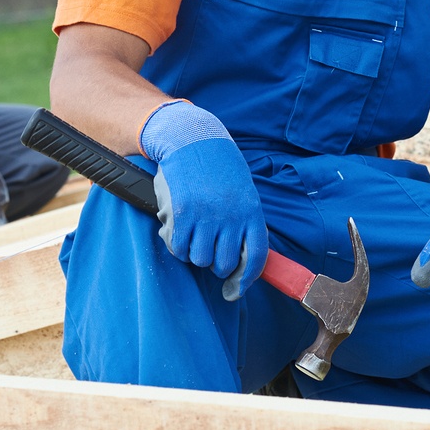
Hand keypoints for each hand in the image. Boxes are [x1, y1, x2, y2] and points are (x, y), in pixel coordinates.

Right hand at [141, 100, 267, 300]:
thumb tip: (240, 263)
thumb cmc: (217, 168)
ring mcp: (206, 215)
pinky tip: (175, 229)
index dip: (244, 280)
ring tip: (190, 232)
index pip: (255, 258)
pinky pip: (178, 248)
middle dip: (213, 263)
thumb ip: (242, 223)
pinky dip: (175, 245)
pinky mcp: (182, 213)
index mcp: (251, 212)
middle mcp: (231, 216)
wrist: (191, 138)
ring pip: (199, 259)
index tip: (232, 291)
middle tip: (206, 248)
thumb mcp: (241, 192)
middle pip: (223, 264)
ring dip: (192, 251)